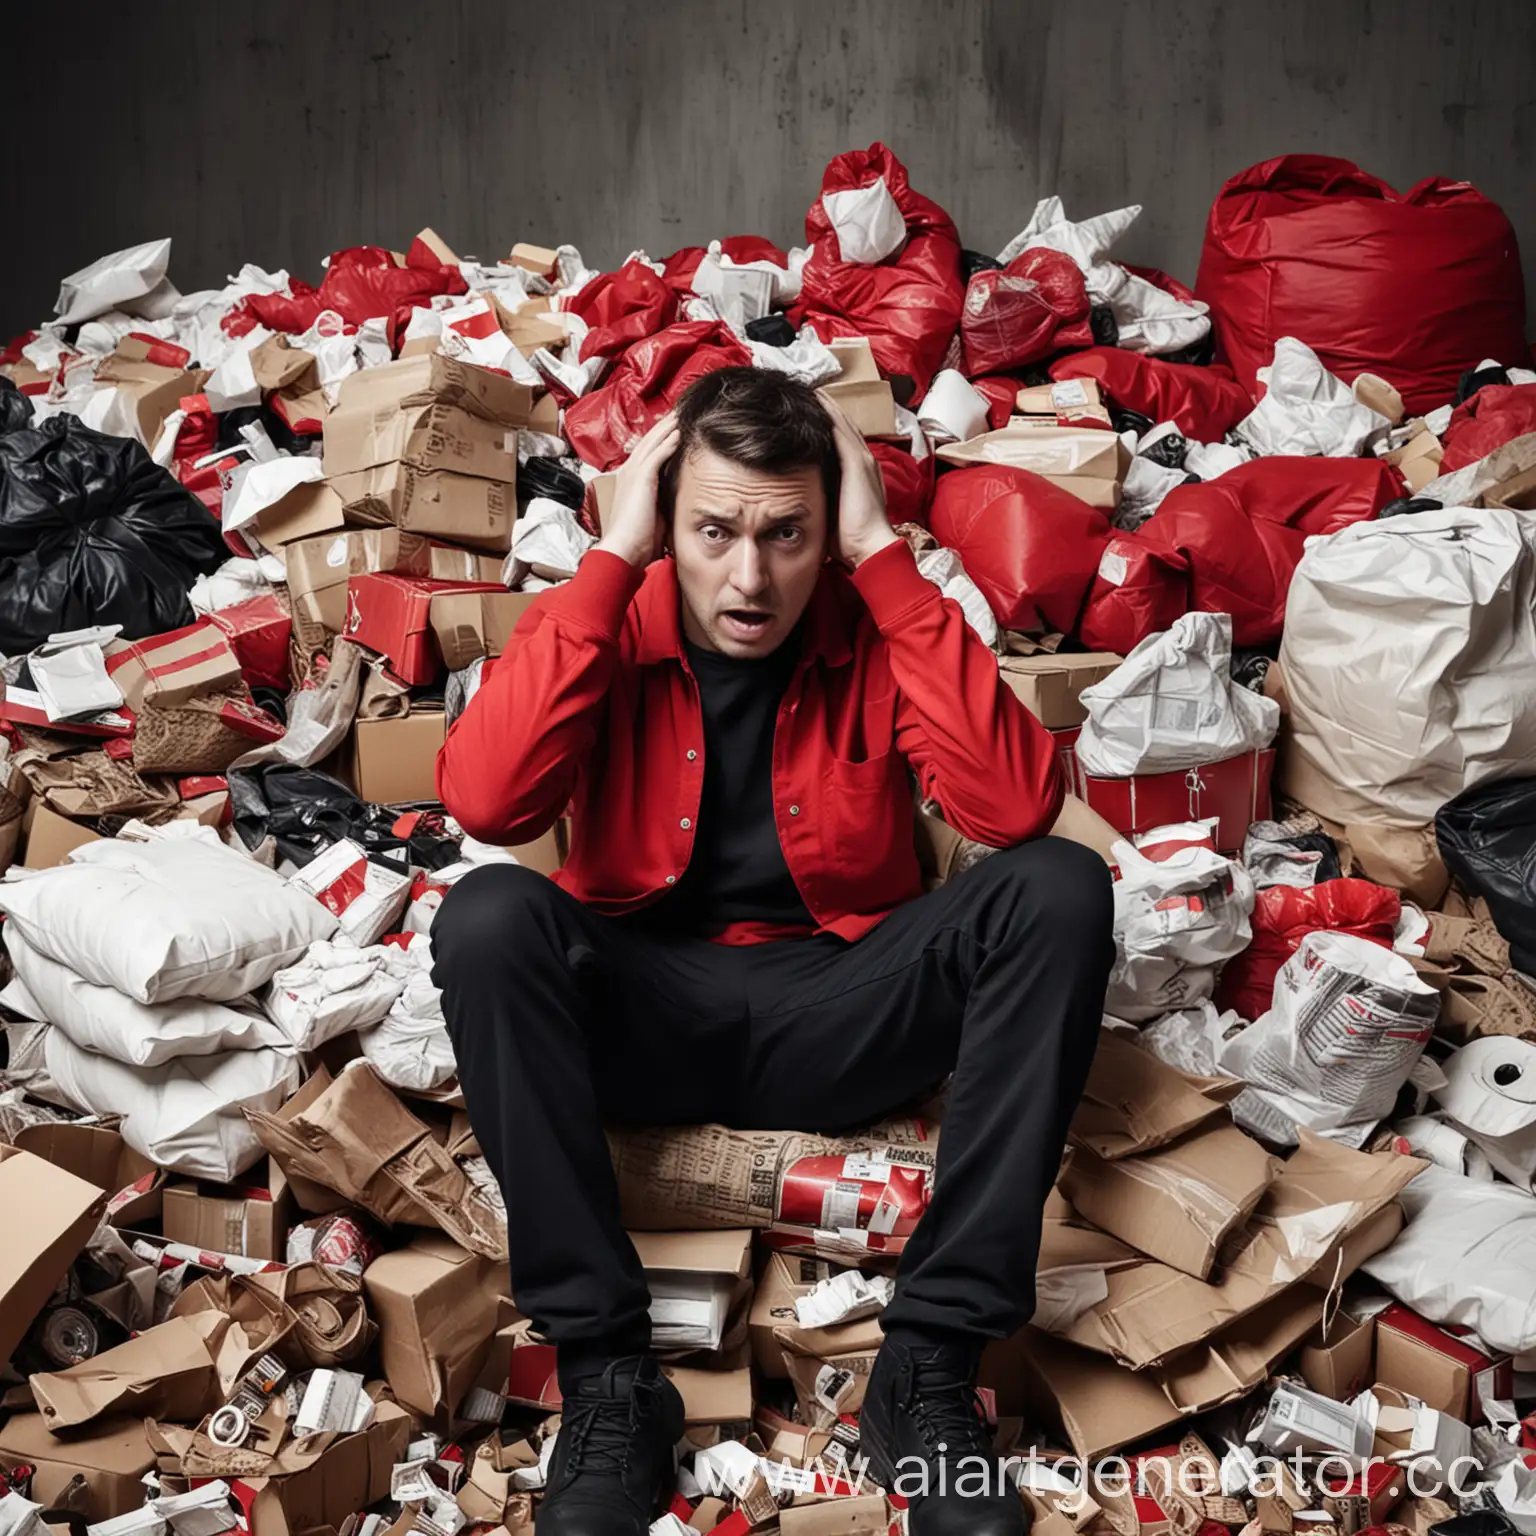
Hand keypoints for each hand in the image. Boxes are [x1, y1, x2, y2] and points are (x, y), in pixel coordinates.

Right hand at [596, 411, 680, 567]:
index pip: (647, 452)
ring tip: (681, 415)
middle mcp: (629, 472)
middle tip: (679, 412)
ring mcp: (633, 473)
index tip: (674, 429)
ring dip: (668, 428)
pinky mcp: (640, 478)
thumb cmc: (637, 540)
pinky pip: (656, 454)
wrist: (624, 549)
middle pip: (649, 441)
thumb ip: (662, 500)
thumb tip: (678, 497)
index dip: (661, 438)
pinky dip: (668, 443)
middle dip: (665, 426)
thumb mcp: (653, 514)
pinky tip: (679, 433)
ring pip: (652, 442)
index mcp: (630, 480)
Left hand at [823, 396, 898, 569]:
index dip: (829, 423)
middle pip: (843, 426)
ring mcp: (862, 460)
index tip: (811, 411)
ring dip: (827, 405)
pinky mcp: (856, 463)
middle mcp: (864, 461)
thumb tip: (799, 494)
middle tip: (808, 391)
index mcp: (860, 473)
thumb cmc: (850, 539)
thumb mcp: (833, 511)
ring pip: (842, 423)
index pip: (843, 440)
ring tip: (810, 389)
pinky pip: (841, 431)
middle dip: (827, 408)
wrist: (870, 547)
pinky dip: (829, 414)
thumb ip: (822, 496)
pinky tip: (816, 400)